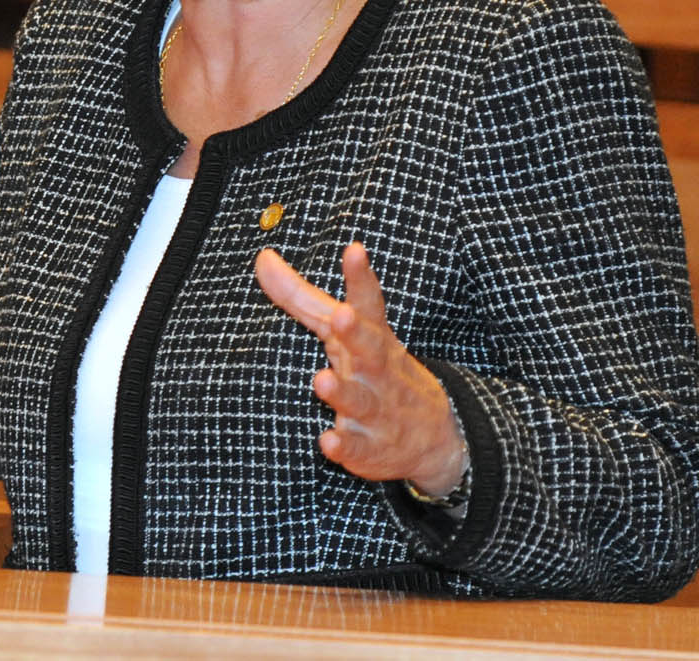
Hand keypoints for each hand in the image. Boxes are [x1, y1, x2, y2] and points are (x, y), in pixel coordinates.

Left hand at [256, 242, 466, 495]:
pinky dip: (344, 446)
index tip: (353, 250)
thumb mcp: (344, 332)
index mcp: (373, 337)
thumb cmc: (376, 370)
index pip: (369, 303)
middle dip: (357, 334)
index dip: (360, 277)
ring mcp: (377, 410)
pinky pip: (357, 448)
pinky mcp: (370, 448)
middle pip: (370, 350)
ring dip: (343, 393)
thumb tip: (262, 258)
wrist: (435, 439)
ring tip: (323, 381)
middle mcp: (378, 371)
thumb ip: (301, 297)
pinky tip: (328, 441)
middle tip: (343, 317)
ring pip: (361, 401)